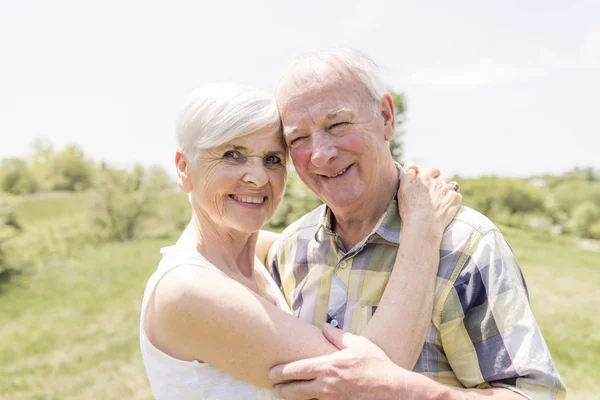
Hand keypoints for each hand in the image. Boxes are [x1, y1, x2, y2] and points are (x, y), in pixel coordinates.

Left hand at [270, 324, 407, 399]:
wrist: (393, 390)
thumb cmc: (377, 365)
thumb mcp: (358, 344)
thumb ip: (338, 336)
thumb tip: (324, 327)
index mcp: (329, 366)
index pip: (298, 369)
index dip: (282, 371)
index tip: (271, 372)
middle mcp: (327, 385)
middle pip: (296, 389)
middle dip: (282, 388)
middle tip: (273, 386)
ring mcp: (332, 399)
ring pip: (306, 399)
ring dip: (295, 396)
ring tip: (286, 393)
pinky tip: (310, 398)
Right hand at [399, 162, 461, 235]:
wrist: (423, 224)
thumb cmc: (410, 208)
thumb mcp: (403, 189)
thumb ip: (407, 174)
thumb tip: (413, 166)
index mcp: (425, 178)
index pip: (431, 170)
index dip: (430, 174)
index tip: (428, 180)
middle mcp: (437, 182)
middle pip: (443, 177)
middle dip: (440, 181)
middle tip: (435, 190)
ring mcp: (447, 190)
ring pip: (451, 185)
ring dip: (448, 189)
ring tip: (442, 197)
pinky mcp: (454, 200)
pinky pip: (457, 195)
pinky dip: (454, 198)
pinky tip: (448, 204)